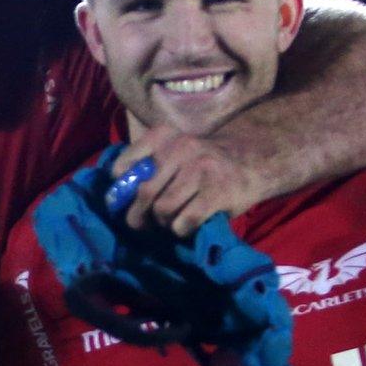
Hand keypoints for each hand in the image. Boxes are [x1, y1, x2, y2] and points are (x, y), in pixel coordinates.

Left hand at [109, 124, 252, 235]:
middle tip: (143, 223)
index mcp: (166, 135)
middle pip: (145, 192)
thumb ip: (145, 165)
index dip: (120, 187)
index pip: (127, 162)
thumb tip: (115, 199)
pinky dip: (181, 229)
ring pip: (163, 208)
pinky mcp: (217, 192)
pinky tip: (187, 225)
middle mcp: (183, 147)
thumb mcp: (173, 152)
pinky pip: (185, 220)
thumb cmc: (202, 164)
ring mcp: (202, 169)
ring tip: (171, 220)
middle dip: (139, 214)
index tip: (119, 200)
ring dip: (163, 222)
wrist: (251, 163)